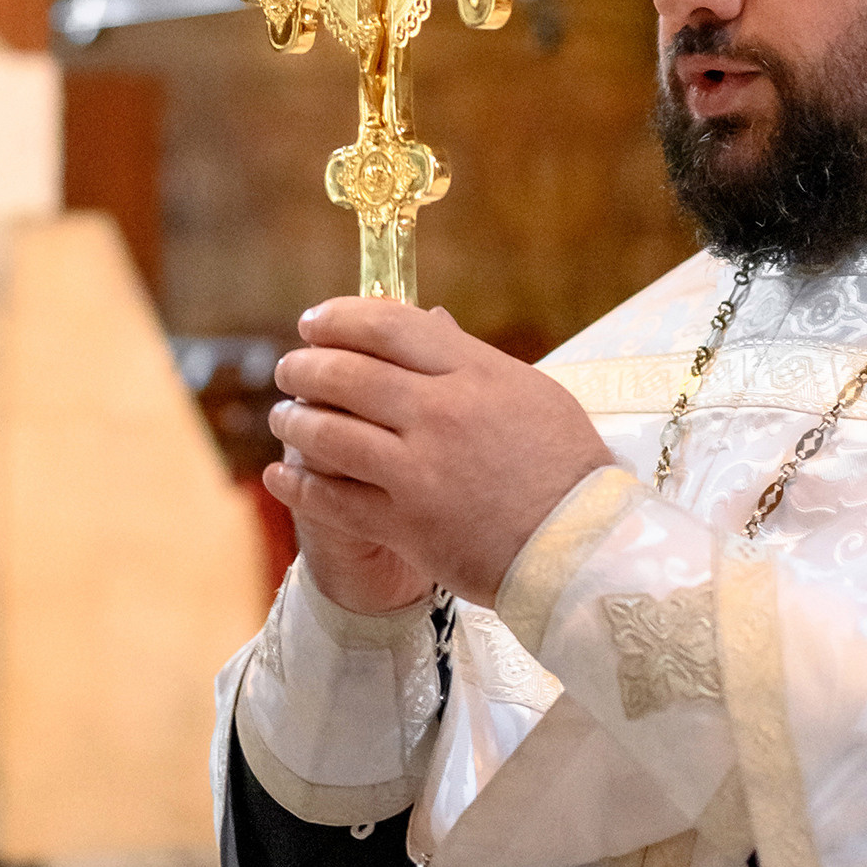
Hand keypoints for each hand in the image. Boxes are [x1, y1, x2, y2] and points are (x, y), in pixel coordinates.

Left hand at [265, 300, 614, 609]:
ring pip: (331, 435)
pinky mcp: (407, 525)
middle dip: (306, 367)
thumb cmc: (568, 466)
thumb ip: (471, 357)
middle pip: (348, 375)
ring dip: (296, 422)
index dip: (340, 318)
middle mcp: (440, 413)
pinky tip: (281, 475)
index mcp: (474, 372)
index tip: (314, 321)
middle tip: (289, 367)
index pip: (389, 326)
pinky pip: (334, 499)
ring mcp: (420, 470)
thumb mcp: (531, 393)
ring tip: (284, 417)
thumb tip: (429, 319)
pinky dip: (299, 484)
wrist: (584, 548)